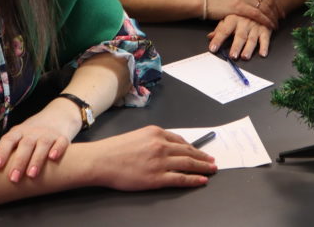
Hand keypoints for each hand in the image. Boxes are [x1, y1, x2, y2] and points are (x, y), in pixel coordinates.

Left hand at [0, 98, 79, 181]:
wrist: (60, 113)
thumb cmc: (35, 131)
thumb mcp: (21, 134)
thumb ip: (12, 149)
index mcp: (19, 131)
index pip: (8, 140)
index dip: (1, 152)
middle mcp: (33, 131)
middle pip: (25, 145)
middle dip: (19, 162)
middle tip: (13, 178)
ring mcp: (48, 134)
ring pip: (42, 145)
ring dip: (36, 160)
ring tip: (31, 175)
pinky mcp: (63, 137)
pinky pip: (61, 142)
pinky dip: (58, 149)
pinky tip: (53, 158)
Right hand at [88, 126, 216, 189]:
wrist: (101, 160)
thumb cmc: (114, 150)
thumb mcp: (137, 136)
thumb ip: (153, 140)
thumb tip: (167, 147)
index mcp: (156, 133)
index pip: (181, 140)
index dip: (193, 148)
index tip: (200, 151)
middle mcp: (161, 145)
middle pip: (188, 152)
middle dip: (202, 157)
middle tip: (212, 161)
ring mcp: (160, 162)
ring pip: (188, 164)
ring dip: (203, 167)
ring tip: (211, 170)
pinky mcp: (157, 178)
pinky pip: (181, 178)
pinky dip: (194, 180)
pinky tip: (201, 180)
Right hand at [206, 0, 281, 28]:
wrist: (206, 0)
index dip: (277, 2)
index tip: (280, 10)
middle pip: (269, 0)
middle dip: (277, 10)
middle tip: (281, 18)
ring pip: (265, 8)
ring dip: (272, 17)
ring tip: (276, 24)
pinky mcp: (240, 7)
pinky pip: (258, 15)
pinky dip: (266, 21)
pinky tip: (269, 26)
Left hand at [207, 14, 271, 58]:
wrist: (261, 2)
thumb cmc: (242, 11)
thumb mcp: (229, 16)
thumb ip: (220, 28)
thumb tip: (210, 37)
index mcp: (233, 19)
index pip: (224, 30)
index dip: (218, 39)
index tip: (213, 48)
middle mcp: (244, 23)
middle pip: (240, 36)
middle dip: (236, 46)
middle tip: (232, 56)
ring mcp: (255, 26)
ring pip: (252, 39)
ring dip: (248, 48)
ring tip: (245, 56)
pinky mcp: (266, 29)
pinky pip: (265, 39)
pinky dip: (265, 47)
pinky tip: (262, 53)